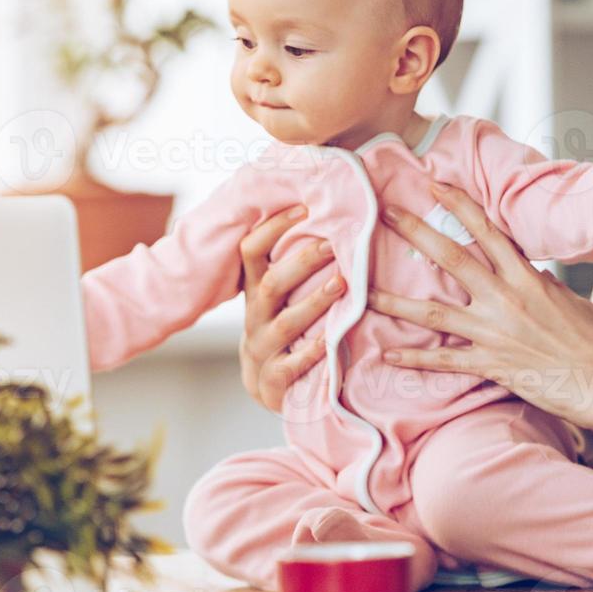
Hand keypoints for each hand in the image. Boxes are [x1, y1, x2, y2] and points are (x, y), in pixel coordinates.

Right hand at [238, 206, 344, 412]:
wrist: (266, 382)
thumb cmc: (282, 325)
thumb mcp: (278, 295)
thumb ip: (291, 263)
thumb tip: (324, 213)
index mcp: (255, 289)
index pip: (251, 250)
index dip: (273, 228)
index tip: (304, 209)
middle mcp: (256, 315)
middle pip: (272, 284)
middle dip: (302, 263)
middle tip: (332, 245)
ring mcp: (263, 347)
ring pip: (286, 324)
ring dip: (314, 302)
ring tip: (341, 285)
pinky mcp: (275, 379)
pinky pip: (293, 365)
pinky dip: (313, 352)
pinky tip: (332, 339)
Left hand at [368, 183, 592, 429]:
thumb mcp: (570, 302)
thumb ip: (543, 285)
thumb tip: (530, 275)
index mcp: (527, 277)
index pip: (486, 231)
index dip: (458, 205)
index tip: (433, 186)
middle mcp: (506, 298)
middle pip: (451, 258)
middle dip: (415, 232)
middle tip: (384, 214)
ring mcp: (495, 332)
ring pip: (433, 312)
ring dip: (395, 300)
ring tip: (363, 290)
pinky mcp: (492, 365)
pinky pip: (445, 360)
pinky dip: (415, 359)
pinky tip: (388, 355)